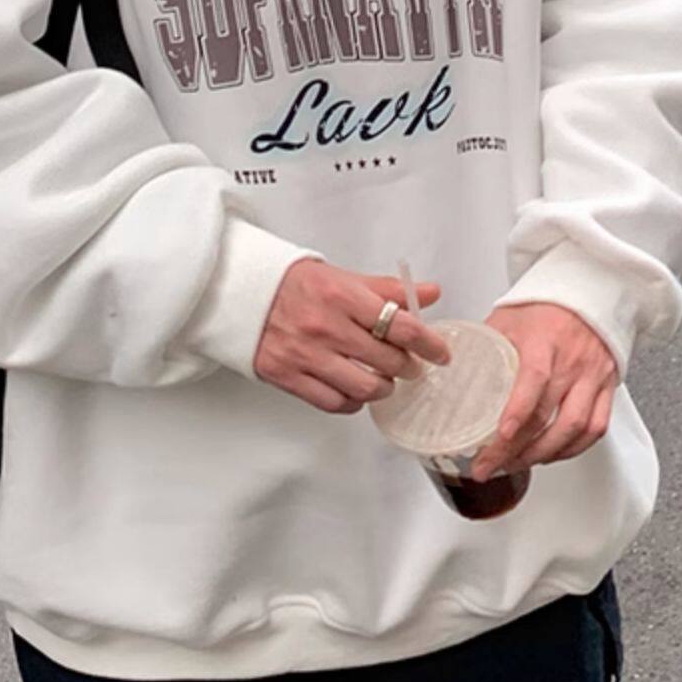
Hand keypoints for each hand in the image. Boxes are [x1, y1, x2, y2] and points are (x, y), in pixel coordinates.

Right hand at [254, 262, 451, 415]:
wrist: (241, 292)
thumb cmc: (294, 284)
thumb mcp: (342, 278)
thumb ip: (387, 290)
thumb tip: (431, 293)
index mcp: (342, 296)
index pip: (401, 327)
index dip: (429, 344)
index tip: (440, 353)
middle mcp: (324, 327)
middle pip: (388, 361)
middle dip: (408, 367)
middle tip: (410, 365)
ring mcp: (305, 355)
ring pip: (365, 388)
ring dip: (384, 388)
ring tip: (384, 380)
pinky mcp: (287, 376)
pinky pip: (333, 403)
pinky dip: (353, 403)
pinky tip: (356, 392)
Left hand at [472, 302, 618, 476]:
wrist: (589, 289)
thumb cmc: (545, 304)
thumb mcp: (507, 319)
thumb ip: (484, 348)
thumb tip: (452, 375)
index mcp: (544, 342)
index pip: (534, 380)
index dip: (518, 412)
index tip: (500, 437)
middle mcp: (572, 362)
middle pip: (549, 415)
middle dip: (516, 449)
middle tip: (489, 465)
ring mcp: (592, 376)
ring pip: (576, 428)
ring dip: (545, 454)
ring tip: (517, 463)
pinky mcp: (606, 386)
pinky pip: (596, 427)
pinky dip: (574, 448)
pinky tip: (551, 454)